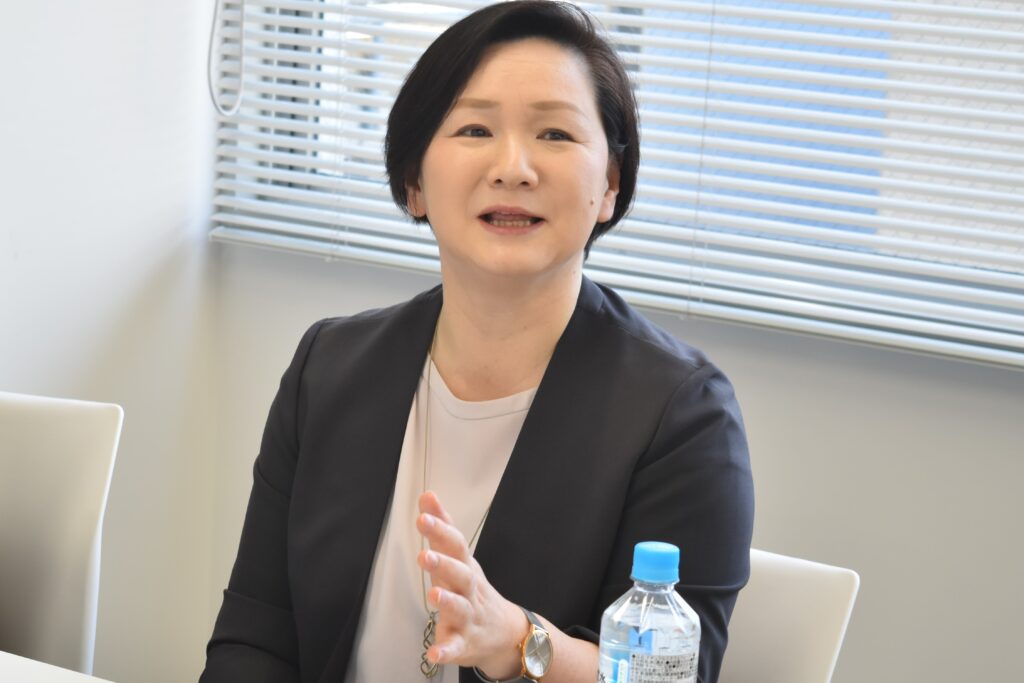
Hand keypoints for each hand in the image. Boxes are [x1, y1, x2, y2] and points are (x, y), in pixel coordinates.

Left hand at [416, 490, 525, 678]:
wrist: (504, 631)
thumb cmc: (472, 588)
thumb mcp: (460, 556)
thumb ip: (442, 526)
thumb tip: (427, 495)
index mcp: (465, 566)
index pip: (455, 544)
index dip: (440, 531)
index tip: (424, 517)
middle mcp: (469, 589)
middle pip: (460, 574)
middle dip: (443, 564)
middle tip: (424, 556)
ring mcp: (469, 616)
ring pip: (460, 608)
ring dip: (448, 601)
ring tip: (434, 595)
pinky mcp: (464, 642)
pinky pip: (456, 647)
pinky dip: (446, 651)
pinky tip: (433, 653)